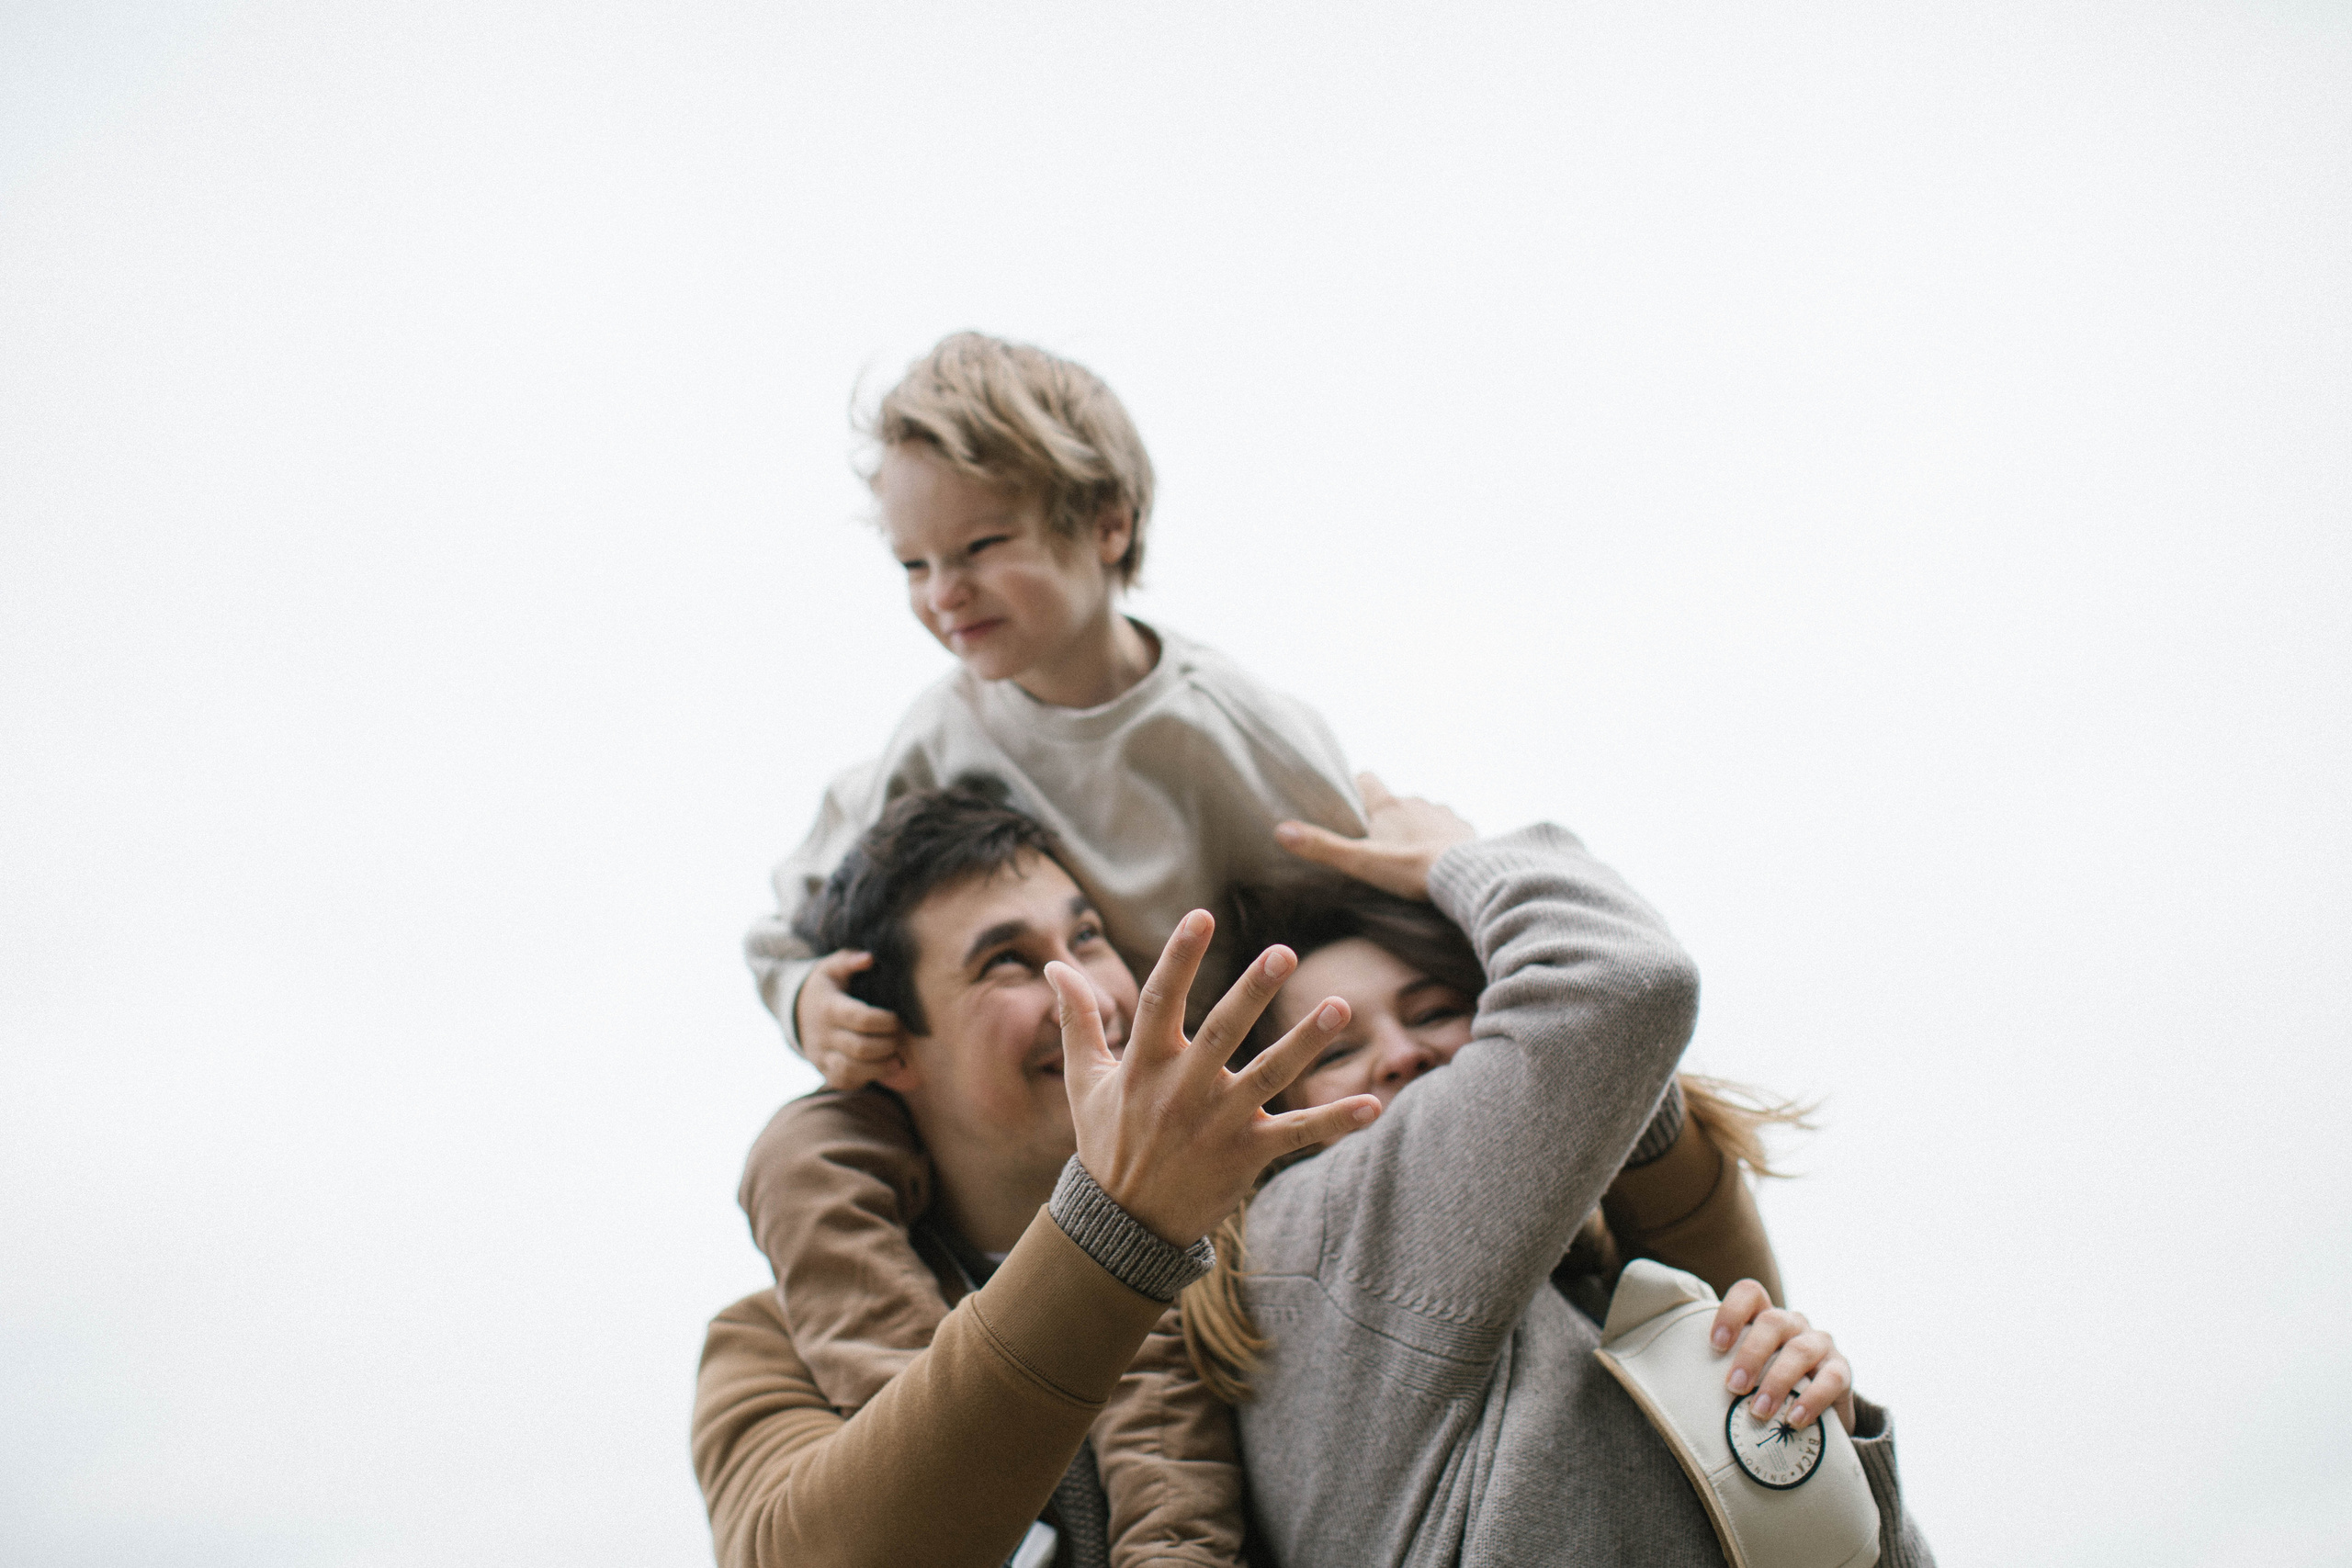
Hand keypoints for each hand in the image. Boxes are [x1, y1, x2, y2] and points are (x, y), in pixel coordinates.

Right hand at [794, 950, 905, 1090]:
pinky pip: (844, 1081)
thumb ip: (849, 960)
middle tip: (900, 1039)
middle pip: (860, 1047)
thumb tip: (869, 958)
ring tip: (898, 1060)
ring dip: (879, 1068)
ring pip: (851, 1070)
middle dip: (886, 1045)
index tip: (897, 1019)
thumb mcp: (832, 967)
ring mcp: (821, 1055)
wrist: (795, 1011)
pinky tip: (881, 1069)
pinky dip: (865, 1079)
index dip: (884, 1021)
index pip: (860, 1019)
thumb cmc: (825, 986)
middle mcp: (823, 1035)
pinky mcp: (824, 1070)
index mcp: (829, 1007)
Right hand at [1046, 910, 1383, 1246]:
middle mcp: (1182, 1091)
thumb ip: (1079, 1019)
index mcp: (1144, 1065)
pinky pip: (1297, 1135)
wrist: (1123, 1225)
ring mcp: (1219, 1124)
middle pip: (1222, 1033)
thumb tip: (1054, 963)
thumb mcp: (1087, 1080)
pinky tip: (1374, 1103)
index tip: (1201, 915)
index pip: (1160, 1000)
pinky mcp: (1247, 1156)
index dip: (1179, 957)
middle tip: (1284, 952)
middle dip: (1253, 992)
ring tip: (1340, 1006)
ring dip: (1305, 1043)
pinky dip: (1336, 1121)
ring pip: (1268, 1077)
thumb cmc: (1107, 1141)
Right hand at [1273, 772, 1474, 900]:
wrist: (1463, 875)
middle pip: (1396, 799)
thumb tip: (1281, 831)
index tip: (1352, 799)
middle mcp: (1416, 801)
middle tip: (1381, 839)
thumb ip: (1321, 847)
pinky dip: (1444, 837)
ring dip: (1419, 825)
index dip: (1359, 786)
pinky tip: (1443, 856)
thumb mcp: (1359, 861)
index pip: (1368, 780)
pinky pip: (1451, 827)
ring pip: (1425, 811)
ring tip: (1414, 851)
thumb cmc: (1409, 868)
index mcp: (1388, 806)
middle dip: (1389, 814)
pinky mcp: (1465, 829)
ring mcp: (1443, 813)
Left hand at [1707, 1279, 1856, 1432]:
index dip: (1731, 1312)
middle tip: (1734, 1386)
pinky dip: (1811, 1400)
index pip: (1750, 1293)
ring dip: (1776, 1382)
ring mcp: (1820, 1345)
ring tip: (1758, 1411)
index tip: (1716, 1344)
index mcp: (1766, 1317)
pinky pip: (1831, 1380)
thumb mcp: (1748, 1374)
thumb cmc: (1767, 1388)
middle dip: (1750, 1355)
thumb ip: (1726, 1370)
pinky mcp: (1842, 1372)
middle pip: (1772, 1322)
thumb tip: (1686, 1392)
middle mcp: (1794, 1324)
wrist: (1818, 1415)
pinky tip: (1793, 1420)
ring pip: (1799, 1351)